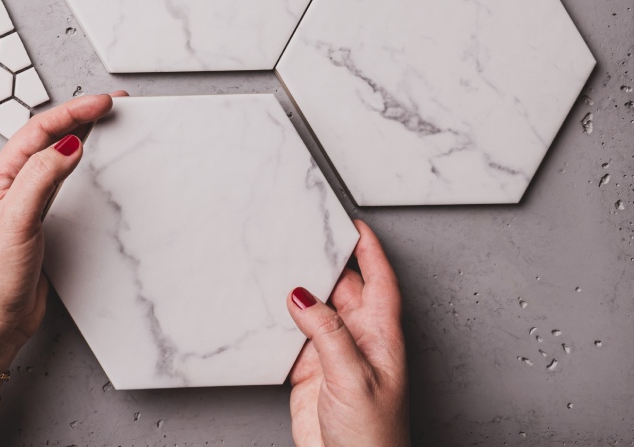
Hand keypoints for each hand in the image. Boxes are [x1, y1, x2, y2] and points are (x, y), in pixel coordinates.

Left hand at [0, 93, 119, 372]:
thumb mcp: (17, 220)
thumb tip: (69, 145)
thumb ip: (41, 178)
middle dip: (80, 115)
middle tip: (113, 104)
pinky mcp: (41, 220)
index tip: (105, 103)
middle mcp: (13, 184)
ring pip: (58, 155)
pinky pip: (64, 181)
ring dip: (82, 135)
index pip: (40, 129)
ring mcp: (27, 201)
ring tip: (107, 122)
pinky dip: (82, 165)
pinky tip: (92, 164)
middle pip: (49, 135)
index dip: (74, 111)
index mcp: (2, 176)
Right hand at [286, 220, 409, 446]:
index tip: (354, 224)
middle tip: (303, 235)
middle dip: (326, 263)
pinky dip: (280, 320)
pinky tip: (267, 309)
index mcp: (381, 337)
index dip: (370, 251)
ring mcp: (334, 356)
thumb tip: (302, 294)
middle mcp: (359, 341)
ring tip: (280, 263)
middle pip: (343, 289)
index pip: (379, 281)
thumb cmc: (374, 438)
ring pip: (315, 310)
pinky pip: (294, 336)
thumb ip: (327, 332)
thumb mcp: (353, 377)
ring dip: (300, 290)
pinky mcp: (310, 372)